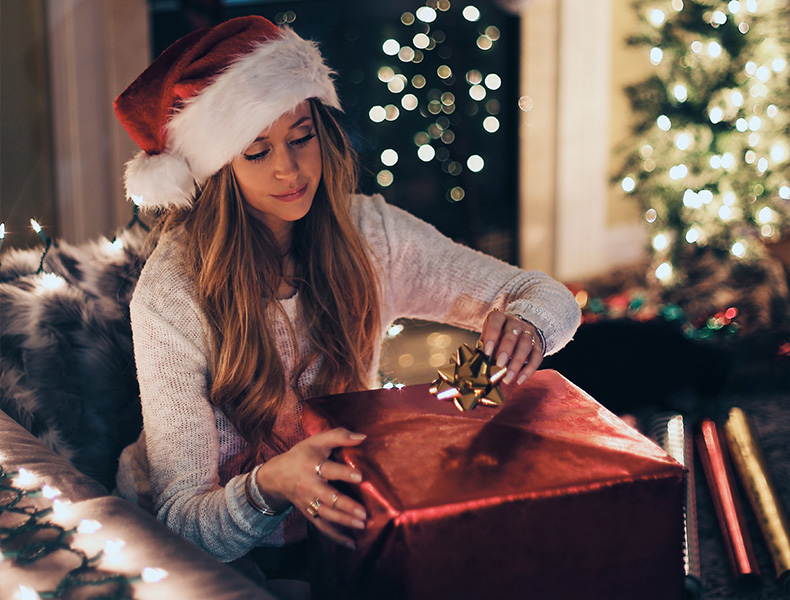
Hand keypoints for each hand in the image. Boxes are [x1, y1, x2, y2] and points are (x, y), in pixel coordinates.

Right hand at [255, 428, 366, 548]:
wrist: (276, 476)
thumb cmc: (302, 455)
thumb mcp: (316, 440)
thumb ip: (339, 435)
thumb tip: (363, 437)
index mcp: (312, 465)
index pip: (328, 469)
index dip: (343, 473)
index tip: (360, 476)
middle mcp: (310, 486)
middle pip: (328, 497)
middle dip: (345, 506)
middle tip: (363, 512)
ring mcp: (308, 502)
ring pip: (326, 514)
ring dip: (344, 521)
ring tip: (362, 525)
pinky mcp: (309, 513)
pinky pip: (322, 527)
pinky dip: (336, 537)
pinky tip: (352, 544)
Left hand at [479, 310, 542, 385]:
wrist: (520, 331)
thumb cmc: (499, 335)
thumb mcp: (488, 336)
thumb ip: (483, 347)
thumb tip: (476, 364)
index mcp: (500, 318)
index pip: (497, 320)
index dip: (492, 335)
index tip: (487, 351)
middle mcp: (516, 323)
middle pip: (513, 333)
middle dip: (506, 350)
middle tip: (499, 364)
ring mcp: (529, 333)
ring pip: (526, 345)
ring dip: (517, 362)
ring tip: (507, 377)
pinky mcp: (538, 345)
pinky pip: (537, 356)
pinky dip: (529, 370)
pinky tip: (519, 380)